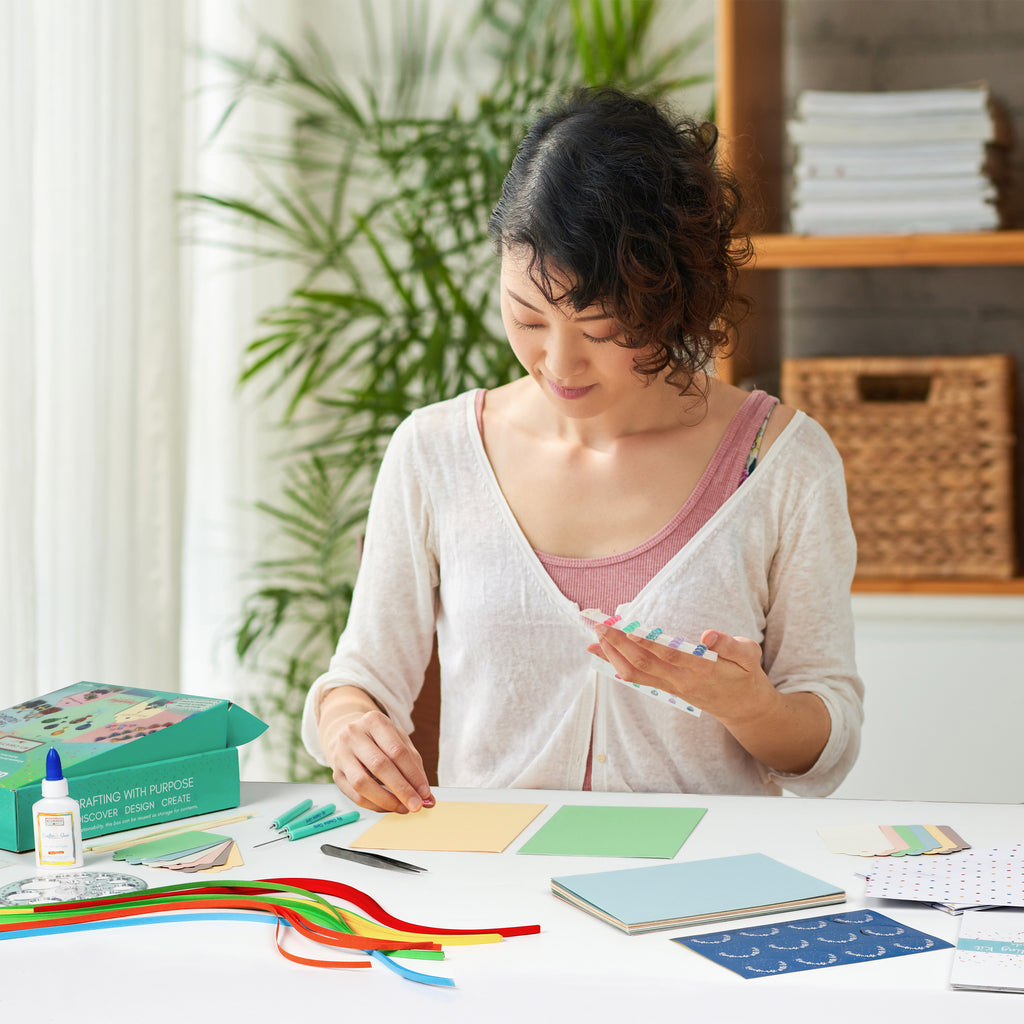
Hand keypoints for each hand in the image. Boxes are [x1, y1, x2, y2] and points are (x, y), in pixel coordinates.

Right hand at [318, 688, 434, 813]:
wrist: (349, 736)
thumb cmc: (380, 740)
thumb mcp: (399, 741)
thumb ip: (414, 766)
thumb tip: (427, 797)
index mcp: (374, 721)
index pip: (397, 751)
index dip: (413, 774)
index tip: (425, 793)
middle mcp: (354, 734)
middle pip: (379, 765)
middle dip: (401, 789)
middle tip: (416, 806)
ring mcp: (341, 754)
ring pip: (362, 783)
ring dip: (386, 800)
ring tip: (403, 808)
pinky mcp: (335, 773)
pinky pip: (354, 795)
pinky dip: (373, 805)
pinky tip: (387, 807)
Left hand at [587, 624, 830, 773]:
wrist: (744, 709)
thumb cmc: (746, 675)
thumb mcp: (750, 655)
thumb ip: (730, 645)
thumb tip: (708, 636)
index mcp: (703, 669)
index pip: (670, 655)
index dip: (648, 644)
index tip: (629, 630)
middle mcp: (682, 681)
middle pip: (644, 663)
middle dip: (619, 643)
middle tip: (599, 625)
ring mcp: (672, 687)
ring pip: (635, 673)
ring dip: (612, 654)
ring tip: (594, 636)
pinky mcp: (666, 689)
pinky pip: (637, 679)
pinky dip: (617, 665)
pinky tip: (602, 653)